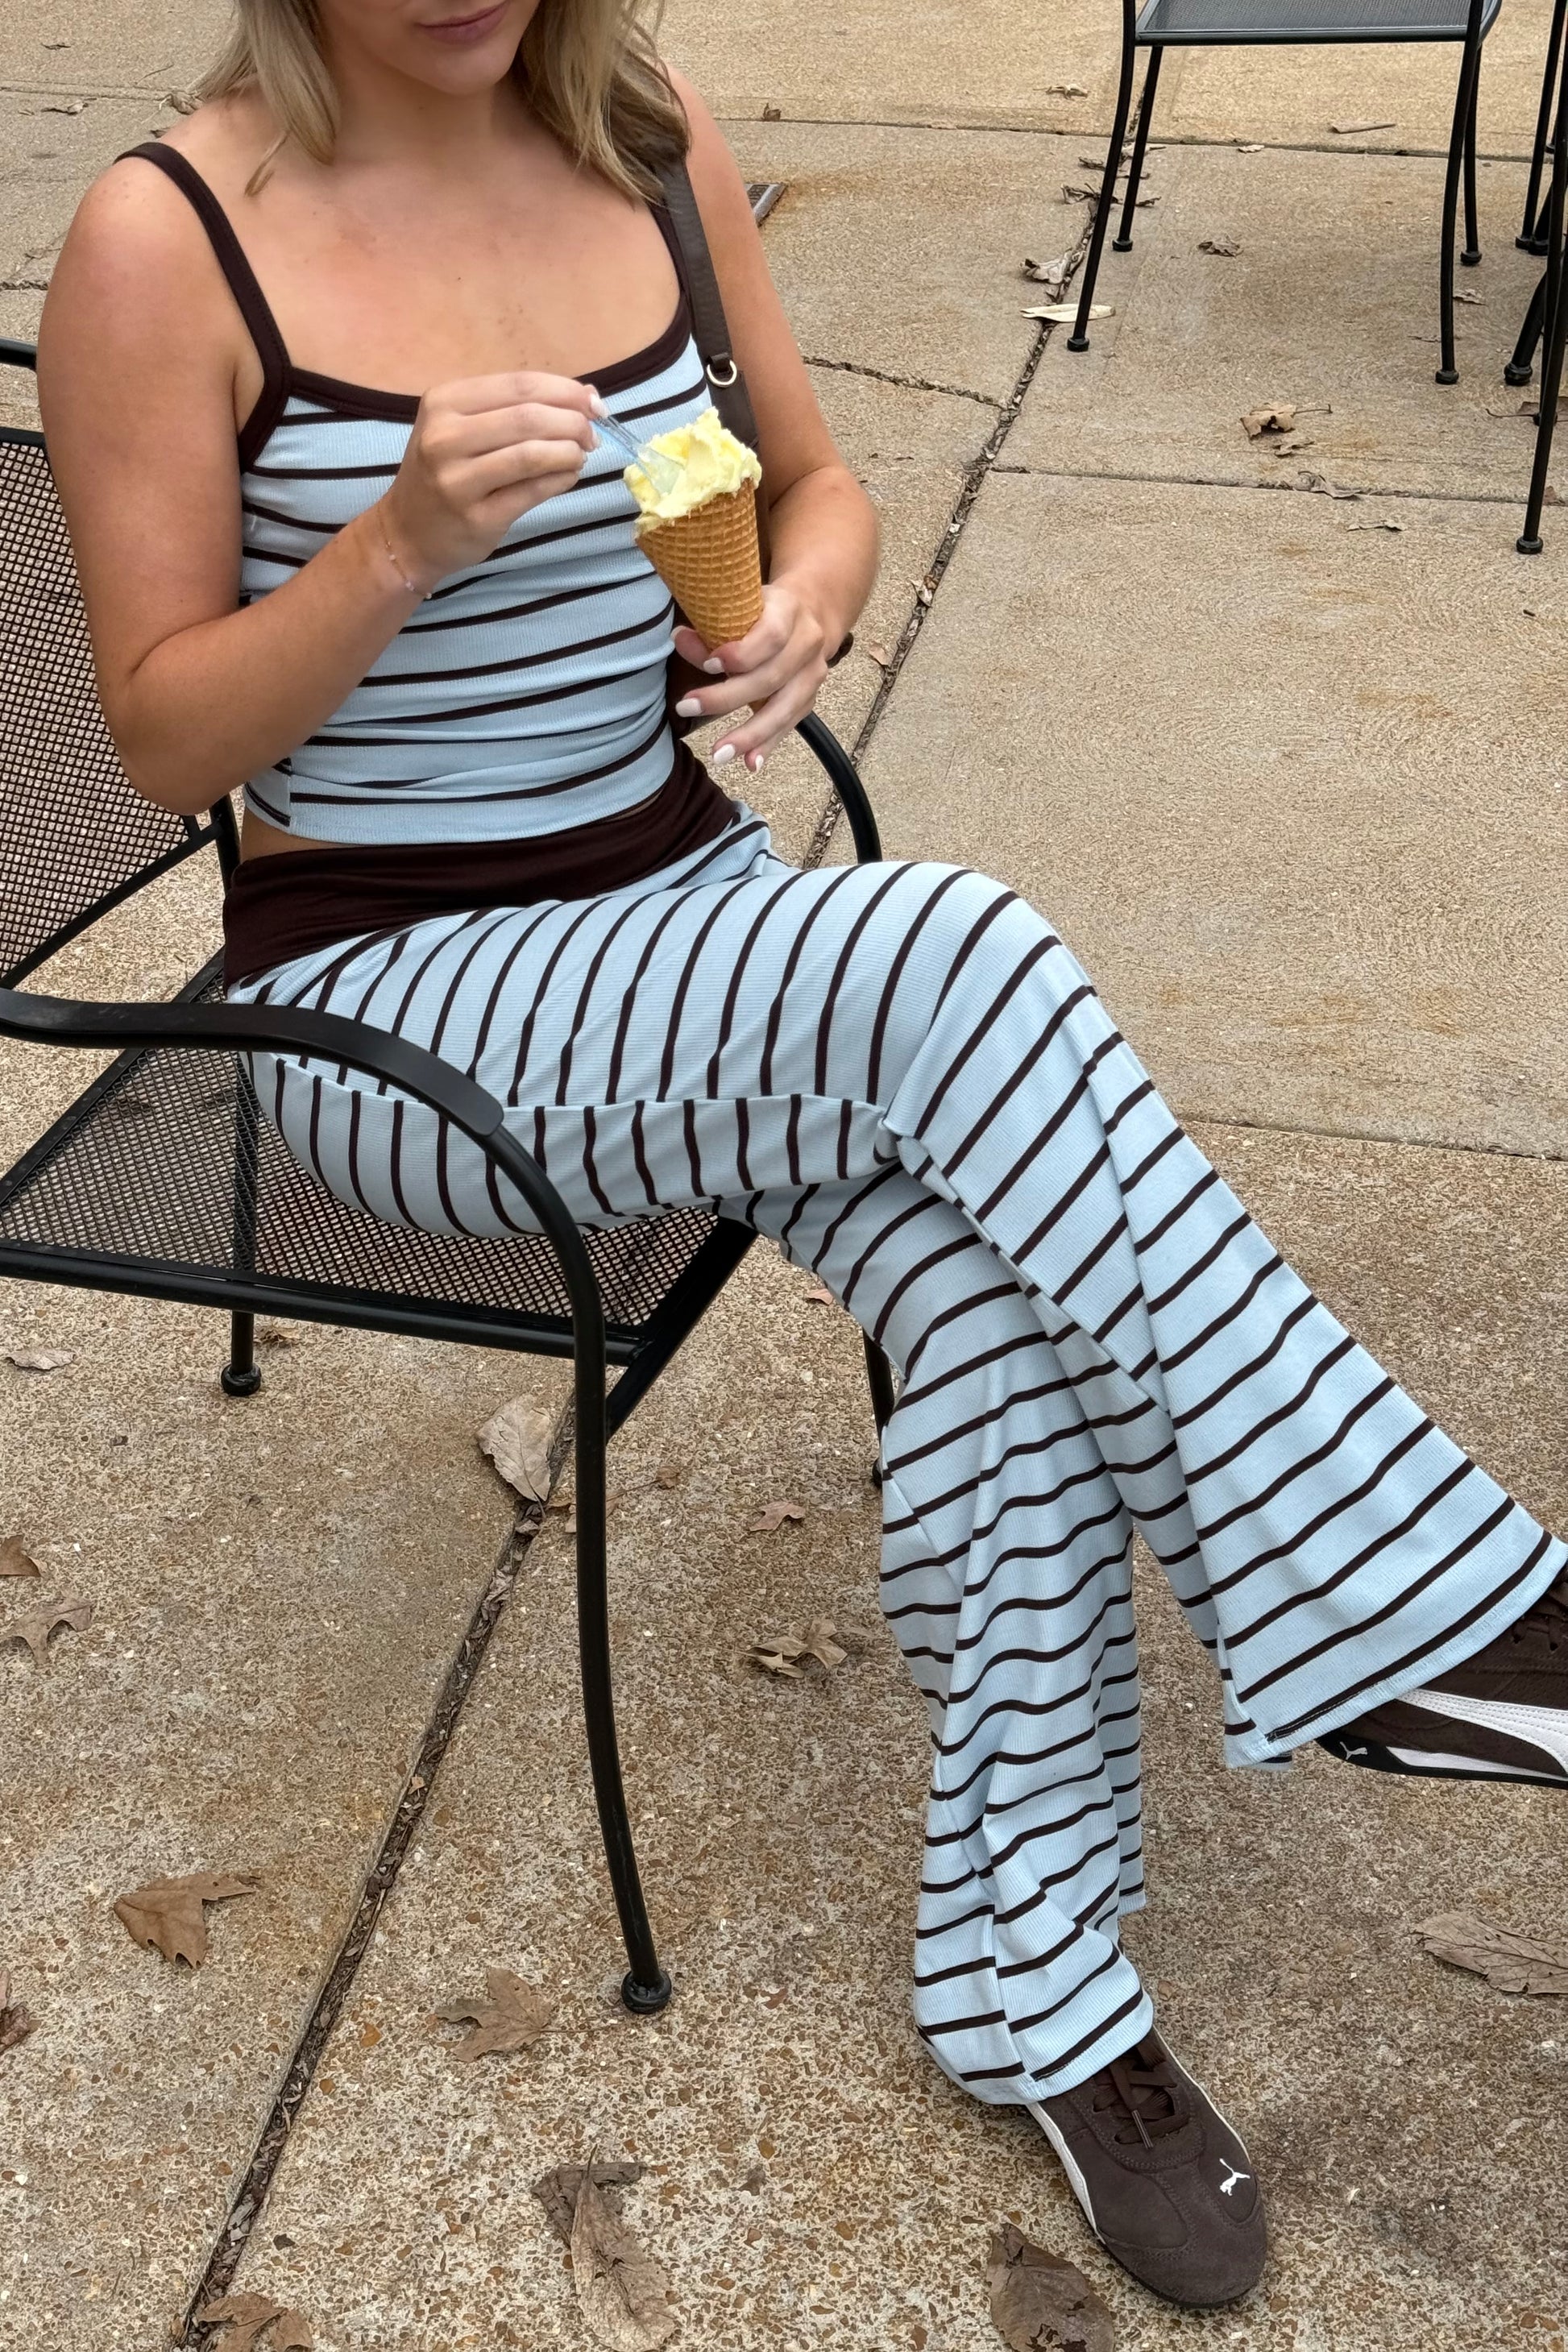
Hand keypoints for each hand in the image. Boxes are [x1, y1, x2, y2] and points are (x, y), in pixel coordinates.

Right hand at [376, 370, 598, 592]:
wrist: (406, 534)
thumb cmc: (441, 473)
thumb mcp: (459, 427)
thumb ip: (513, 408)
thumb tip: (584, 396)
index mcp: (444, 402)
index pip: (519, 385)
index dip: (566, 391)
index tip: (594, 403)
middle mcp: (445, 437)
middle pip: (529, 417)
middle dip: (574, 422)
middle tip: (592, 434)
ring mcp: (458, 480)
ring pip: (532, 454)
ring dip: (570, 452)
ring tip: (581, 454)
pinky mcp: (477, 517)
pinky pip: (533, 491)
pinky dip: (561, 479)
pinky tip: (569, 475)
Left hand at [671, 579, 830, 772]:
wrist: (808, 614)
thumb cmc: (762, 612)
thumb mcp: (740, 609)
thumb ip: (711, 628)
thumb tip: (679, 639)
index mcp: (789, 611)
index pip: (771, 636)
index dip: (741, 654)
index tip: (709, 666)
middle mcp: (808, 643)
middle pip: (771, 677)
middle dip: (727, 697)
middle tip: (688, 708)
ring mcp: (814, 673)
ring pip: (785, 708)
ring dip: (750, 734)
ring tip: (719, 754)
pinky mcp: (811, 698)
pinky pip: (789, 725)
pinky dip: (768, 745)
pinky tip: (749, 763)